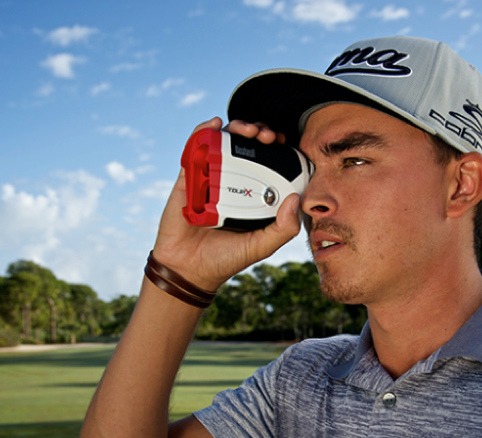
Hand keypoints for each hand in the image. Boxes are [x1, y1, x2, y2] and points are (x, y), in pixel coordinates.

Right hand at [151, 117, 301, 290]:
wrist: (188, 269)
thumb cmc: (226, 259)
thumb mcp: (262, 246)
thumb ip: (284, 229)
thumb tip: (294, 198)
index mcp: (252, 195)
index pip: (268, 163)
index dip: (277, 149)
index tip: (285, 143)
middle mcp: (233, 182)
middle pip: (248, 147)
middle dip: (260, 133)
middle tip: (268, 137)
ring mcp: (209, 178)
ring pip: (224, 143)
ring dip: (238, 128)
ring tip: (247, 130)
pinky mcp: (188, 179)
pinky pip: (195, 150)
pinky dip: (204, 132)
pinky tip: (214, 124)